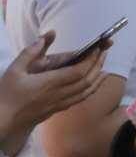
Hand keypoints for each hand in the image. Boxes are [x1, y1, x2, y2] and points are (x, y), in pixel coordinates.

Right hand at [0, 32, 109, 156]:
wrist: (1, 121)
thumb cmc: (6, 95)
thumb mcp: (14, 70)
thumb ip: (31, 52)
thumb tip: (47, 35)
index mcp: (50, 83)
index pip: (79, 71)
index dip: (92, 59)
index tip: (99, 48)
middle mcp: (59, 94)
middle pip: (87, 80)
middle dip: (98, 65)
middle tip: (104, 52)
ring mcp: (59, 104)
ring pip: (86, 92)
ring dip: (97, 78)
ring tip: (103, 67)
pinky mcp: (56, 111)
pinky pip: (79, 100)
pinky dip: (90, 90)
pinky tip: (91, 85)